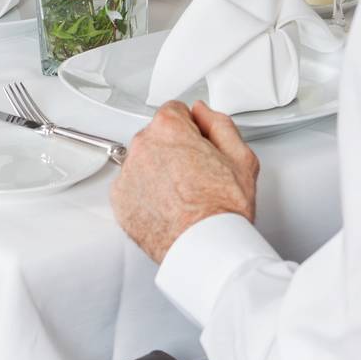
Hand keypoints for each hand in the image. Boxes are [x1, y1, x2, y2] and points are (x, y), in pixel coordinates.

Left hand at [110, 100, 258, 263]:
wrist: (206, 248)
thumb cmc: (222, 208)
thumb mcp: (240, 156)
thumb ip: (219, 124)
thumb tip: (202, 113)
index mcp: (169, 128)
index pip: (175, 111)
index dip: (191, 129)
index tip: (198, 146)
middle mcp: (142, 146)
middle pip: (157, 136)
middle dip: (173, 150)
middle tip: (195, 175)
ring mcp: (128, 174)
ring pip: (143, 163)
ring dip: (157, 172)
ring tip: (181, 195)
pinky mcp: (120, 202)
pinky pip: (132, 189)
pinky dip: (145, 196)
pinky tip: (166, 208)